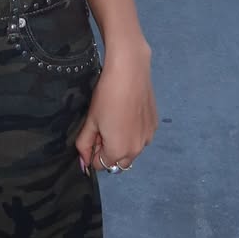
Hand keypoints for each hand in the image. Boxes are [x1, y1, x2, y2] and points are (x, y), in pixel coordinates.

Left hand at [75, 40, 155, 174]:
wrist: (130, 72)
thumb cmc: (106, 96)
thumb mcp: (91, 120)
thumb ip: (84, 144)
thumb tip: (84, 163)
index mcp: (118, 152)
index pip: (100, 164)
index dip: (93, 151)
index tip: (93, 134)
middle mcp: (136, 150)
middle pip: (118, 161)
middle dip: (109, 151)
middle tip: (103, 127)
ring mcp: (148, 138)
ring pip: (131, 150)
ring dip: (122, 143)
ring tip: (116, 118)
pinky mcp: (155, 125)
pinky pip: (141, 137)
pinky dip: (134, 132)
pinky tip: (129, 112)